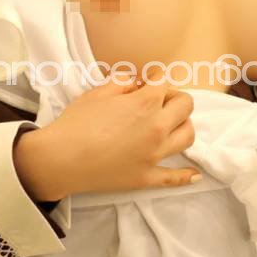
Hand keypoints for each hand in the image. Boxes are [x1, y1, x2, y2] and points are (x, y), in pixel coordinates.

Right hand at [14, 74, 201, 200]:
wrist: (61, 159)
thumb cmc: (76, 123)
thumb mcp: (97, 92)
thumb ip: (123, 82)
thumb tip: (137, 84)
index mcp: (146, 103)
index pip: (164, 81)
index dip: (155, 79)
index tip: (148, 82)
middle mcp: (157, 127)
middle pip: (185, 106)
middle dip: (174, 98)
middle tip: (159, 101)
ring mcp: (155, 155)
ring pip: (187, 136)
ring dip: (183, 126)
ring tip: (171, 125)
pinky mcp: (147, 177)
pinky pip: (175, 177)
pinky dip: (187, 175)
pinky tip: (195, 174)